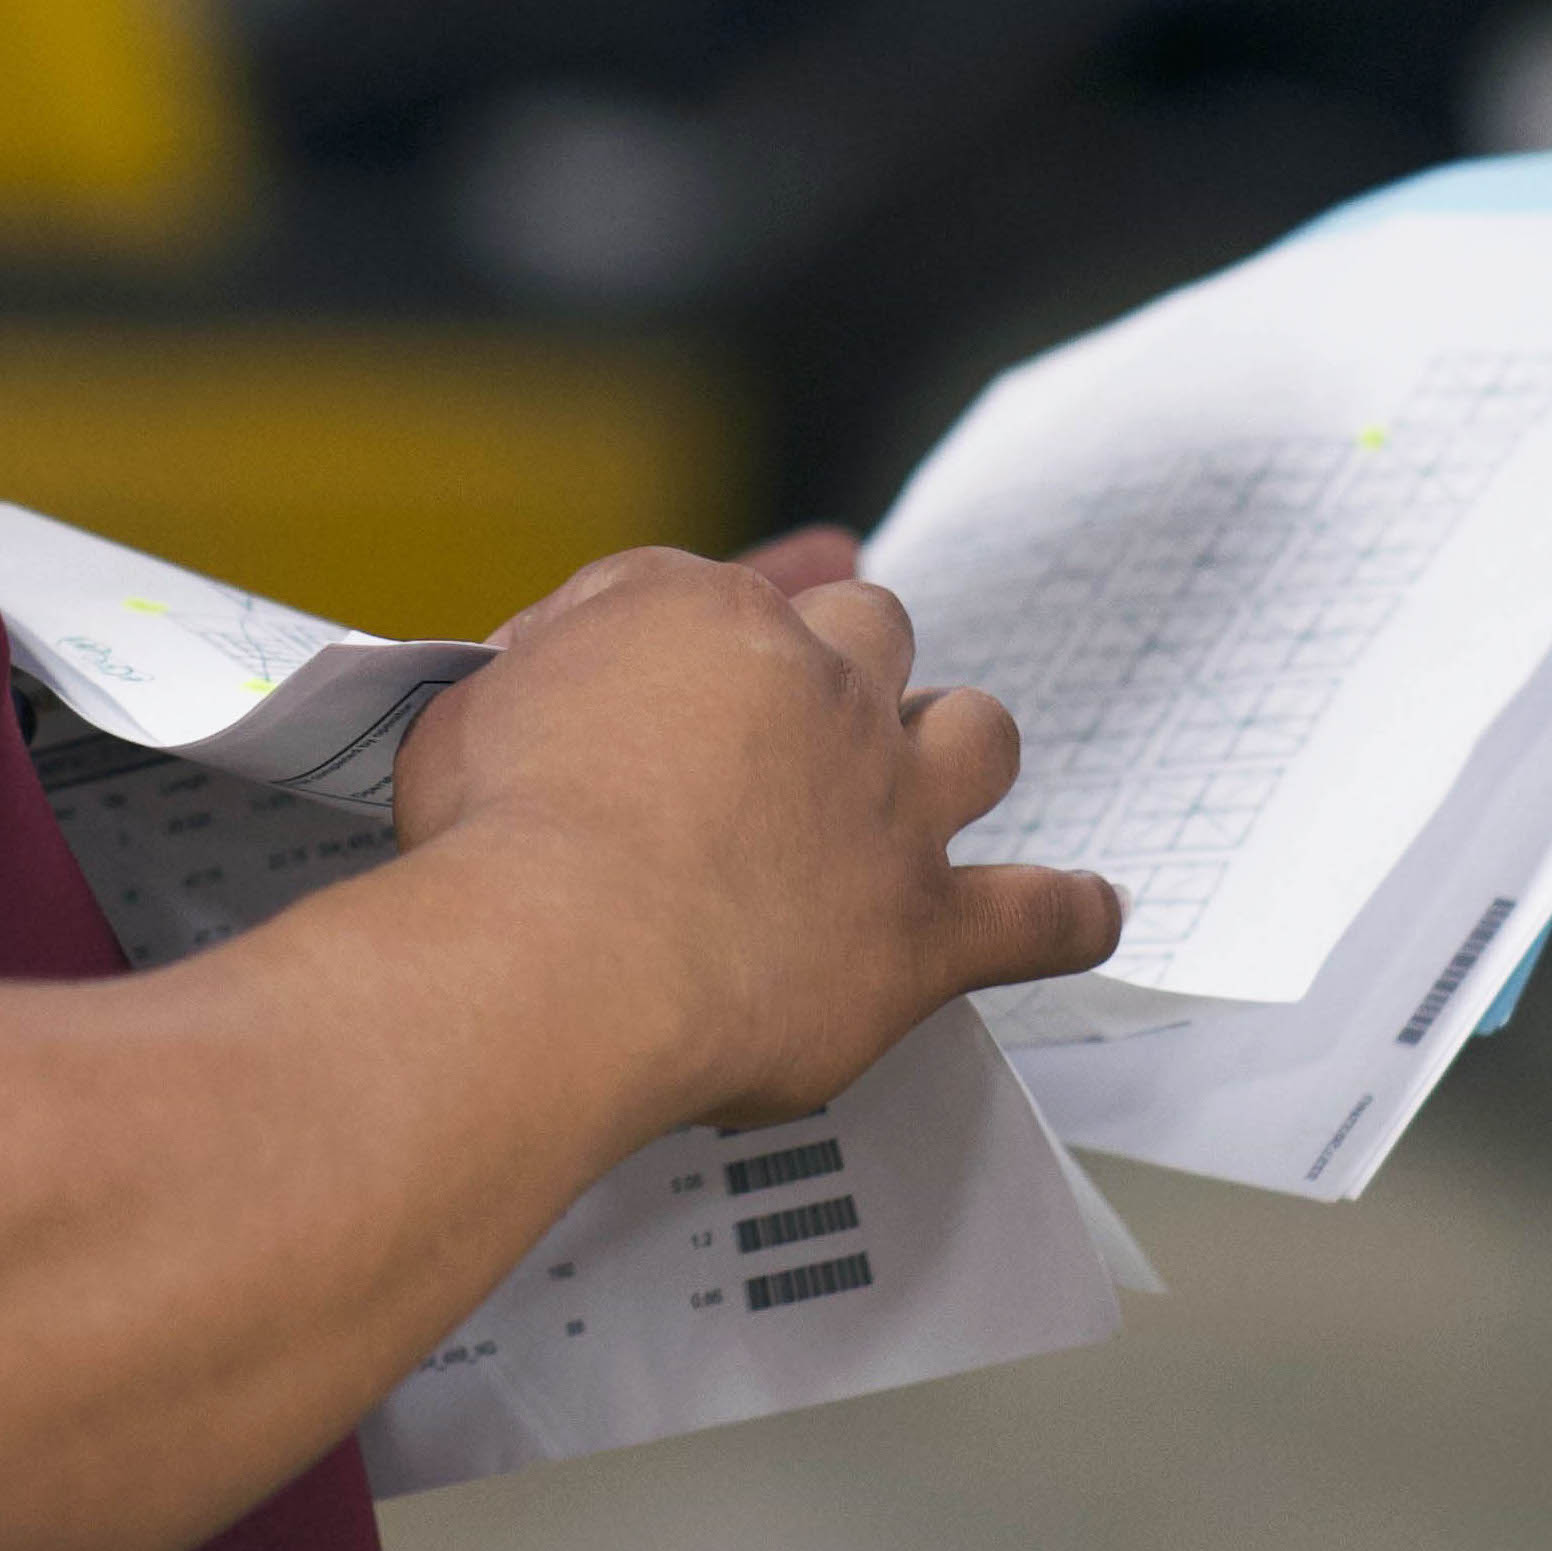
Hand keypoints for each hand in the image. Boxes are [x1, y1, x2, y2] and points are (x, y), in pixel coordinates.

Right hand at [393, 548, 1119, 1125]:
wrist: (568, 954)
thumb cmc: (501, 840)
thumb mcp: (465, 711)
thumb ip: (532, 680)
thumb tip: (552, 685)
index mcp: (706, 618)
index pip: (724, 596)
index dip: (700, 645)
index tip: (676, 683)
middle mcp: (820, 688)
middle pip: (872, 629)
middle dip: (849, 664)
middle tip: (807, 724)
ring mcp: (888, 803)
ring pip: (975, 734)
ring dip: (960, 746)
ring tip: (940, 776)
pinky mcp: (925, 925)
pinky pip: (1039, 914)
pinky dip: (1068, 914)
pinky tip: (1086, 913)